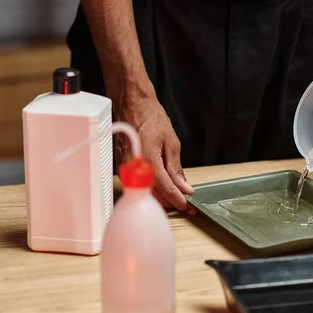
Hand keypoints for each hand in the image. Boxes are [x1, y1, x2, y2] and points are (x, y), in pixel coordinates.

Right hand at [117, 94, 195, 213]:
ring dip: (162, 196)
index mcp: (148, 161)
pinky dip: (152, 187)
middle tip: (187, 203)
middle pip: (155, 195)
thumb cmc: (151, 118)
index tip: (189, 207)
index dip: (179, 201)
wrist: (132, 105)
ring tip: (178, 195)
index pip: (165, 189)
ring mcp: (126, 169)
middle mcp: (134, 168)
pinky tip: (163, 186)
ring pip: (146, 192)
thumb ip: (176, 169)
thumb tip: (184, 187)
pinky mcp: (123, 168)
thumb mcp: (171, 143)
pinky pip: (139, 184)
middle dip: (172, 201)